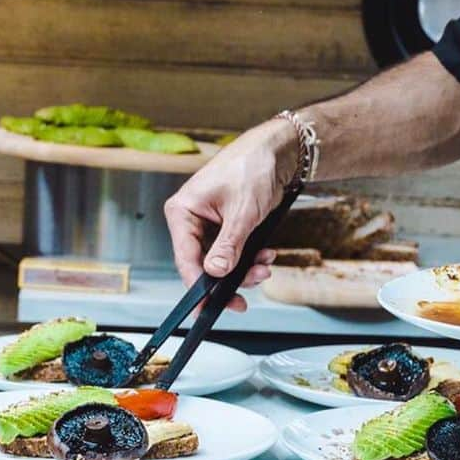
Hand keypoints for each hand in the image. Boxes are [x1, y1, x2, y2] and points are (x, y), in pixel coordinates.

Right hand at [164, 119, 296, 310]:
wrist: (277, 150)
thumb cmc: (253, 167)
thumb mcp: (242, 212)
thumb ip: (228, 246)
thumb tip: (215, 273)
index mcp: (183, 211)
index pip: (185, 258)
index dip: (197, 287)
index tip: (208, 309)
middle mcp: (192, 218)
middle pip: (204, 264)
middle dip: (230, 277)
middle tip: (251, 286)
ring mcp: (210, 222)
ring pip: (222, 260)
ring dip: (245, 268)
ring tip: (265, 265)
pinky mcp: (227, 223)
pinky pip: (234, 250)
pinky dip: (250, 257)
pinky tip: (266, 254)